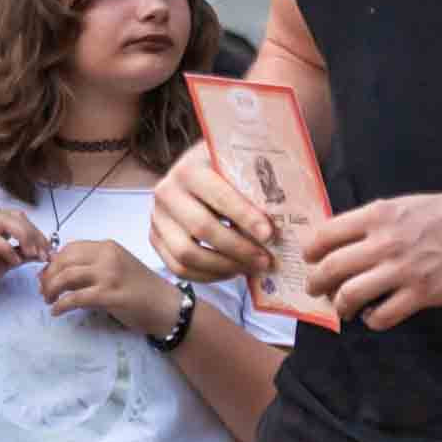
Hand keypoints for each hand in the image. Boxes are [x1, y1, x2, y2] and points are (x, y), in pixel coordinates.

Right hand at [0, 209, 52, 321]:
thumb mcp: (3, 263)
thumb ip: (21, 254)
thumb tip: (42, 252)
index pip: (21, 219)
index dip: (38, 232)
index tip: (49, 251)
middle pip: (17, 217)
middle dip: (36, 234)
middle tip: (45, 254)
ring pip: (7, 222)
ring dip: (26, 237)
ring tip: (34, 255)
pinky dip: (8, 249)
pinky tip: (14, 262)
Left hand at [33, 237, 179, 330]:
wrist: (166, 306)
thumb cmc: (142, 289)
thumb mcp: (117, 268)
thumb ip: (94, 266)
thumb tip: (61, 273)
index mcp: (108, 247)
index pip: (70, 249)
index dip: (53, 262)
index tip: (46, 276)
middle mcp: (107, 256)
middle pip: (64, 261)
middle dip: (48, 276)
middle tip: (43, 290)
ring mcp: (109, 275)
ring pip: (67, 277)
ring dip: (51, 289)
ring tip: (48, 300)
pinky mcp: (110, 295)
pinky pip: (75, 298)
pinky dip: (61, 305)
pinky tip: (56, 312)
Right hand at [151, 140, 276, 285]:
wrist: (197, 172)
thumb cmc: (227, 170)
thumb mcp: (238, 165)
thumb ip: (255, 182)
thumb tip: (286, 211)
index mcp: (189, 168)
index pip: (218, 196)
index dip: (245, 217)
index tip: (270, 235)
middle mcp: (166, 191)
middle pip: (202, 229)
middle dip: (238, 249)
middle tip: (267, 260)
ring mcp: (157, 217)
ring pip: (186, 255)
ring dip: (224, 267)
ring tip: (252, 268)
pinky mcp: (155, 238)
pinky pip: (178, 268)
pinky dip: (208, 276)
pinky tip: (232, 272)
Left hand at [302, 186, 441, 333]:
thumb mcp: (402, 205)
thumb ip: (373, 222)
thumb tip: (343, 242)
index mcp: (377, 216)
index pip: (325, 235)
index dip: (310, 252)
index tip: (309, 260)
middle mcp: (383, 242)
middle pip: (331, 268)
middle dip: (316, 284)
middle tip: (316, 290)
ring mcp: (401, 270)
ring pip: (350, 295)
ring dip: (340, 305)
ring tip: (344, 308)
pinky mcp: (420, 293)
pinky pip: (382, 316)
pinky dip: (372, 320)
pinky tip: (375, 316)